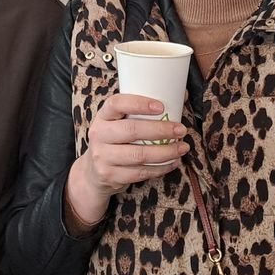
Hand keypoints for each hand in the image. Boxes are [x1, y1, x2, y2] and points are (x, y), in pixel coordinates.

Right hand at [66, 93, 188, 224]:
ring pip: (139, 154)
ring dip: (166, 152)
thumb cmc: (113, 141)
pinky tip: (173, 162)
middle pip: (132, 130)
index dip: (139, 103)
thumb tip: (176, 98)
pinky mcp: (110, 175)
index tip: (161, 107)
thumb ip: (135, 114)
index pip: (116, 104)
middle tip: (181, 130)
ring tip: (182, 147)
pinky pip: (141, 172)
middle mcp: (99, 135)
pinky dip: (161, 168)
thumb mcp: (115, 123)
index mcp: (102, 117)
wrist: (92, 171)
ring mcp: (103, 157)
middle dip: (161, 130)